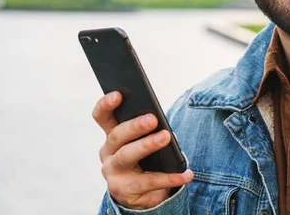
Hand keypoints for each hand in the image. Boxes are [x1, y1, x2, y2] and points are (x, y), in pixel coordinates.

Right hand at [92, 91, 193, 208]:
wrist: (139, 195)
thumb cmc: (145, 161)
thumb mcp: (145, 142)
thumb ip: (150, 132)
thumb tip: (165, 129)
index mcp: (112, 136)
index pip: (102, 117)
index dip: (106, 104)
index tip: (118, 94)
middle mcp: (108, 152)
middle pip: (116, 135)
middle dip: (134, 126)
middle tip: (152, 118)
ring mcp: (112, 172)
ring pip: (126, 155)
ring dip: (147, 145)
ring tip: (166, 137)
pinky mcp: (122, 190)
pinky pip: (148, 181)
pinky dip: (170, 177)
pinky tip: (187, 174)